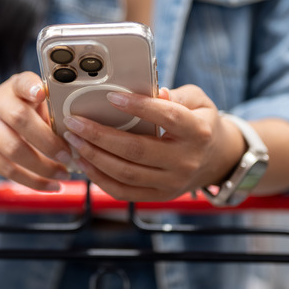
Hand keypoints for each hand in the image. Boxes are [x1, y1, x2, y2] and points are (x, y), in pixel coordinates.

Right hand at [0, 72, 71, 190]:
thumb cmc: (14, 111)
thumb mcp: (29, 102)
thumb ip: (50, 111)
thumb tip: (79, 133)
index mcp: (14, 88)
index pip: (21, 83)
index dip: (30, 87)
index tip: (41, 93)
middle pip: (20, 120)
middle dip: (48, 141)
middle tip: (69, 155)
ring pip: (13, 150)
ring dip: (44, 167)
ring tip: (64, 174)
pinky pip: (8, 170)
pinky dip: (34, 181)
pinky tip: (51, 185)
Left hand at [61, 85, 244, 200]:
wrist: (215, 159)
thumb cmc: (199, 122)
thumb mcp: (197, 101)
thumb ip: (176, 95)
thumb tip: (153, 92)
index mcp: (198, 132)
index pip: (167, 118)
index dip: (139, 107)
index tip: (111, 97)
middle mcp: (186, 161)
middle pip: (137, 151)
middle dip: (100, 136)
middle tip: (75, 122)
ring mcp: (172, 183)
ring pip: (126, 174)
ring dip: (93, 157)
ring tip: (73, 141)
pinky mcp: (158, 196)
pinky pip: (123, 192)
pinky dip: (99, 178)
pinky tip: (83, 162)